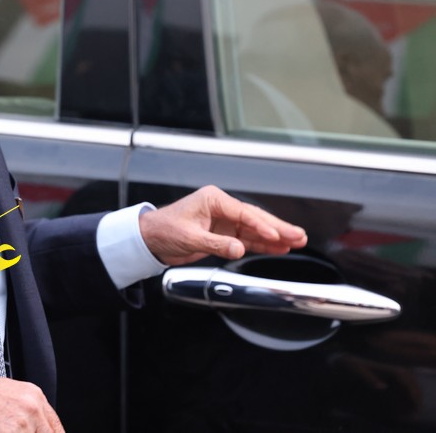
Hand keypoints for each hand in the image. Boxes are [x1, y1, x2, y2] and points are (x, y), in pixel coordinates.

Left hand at [138, 185, 307, 265]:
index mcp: (212, 200)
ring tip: (297, 242)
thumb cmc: (163, 229)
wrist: (149, 239)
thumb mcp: (189, 237)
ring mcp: (223, 221)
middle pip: (255, 218)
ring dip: (275, 237)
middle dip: (278, 228)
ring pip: (254, 229)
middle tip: (299, 236)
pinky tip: (278, 248)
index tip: (278, 236)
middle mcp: (220, 208)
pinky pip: (247, 238)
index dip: (262, 226)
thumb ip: (216, 243)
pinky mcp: (223, 234)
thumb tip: (239, 249)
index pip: (244, 213)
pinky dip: (262, 244)